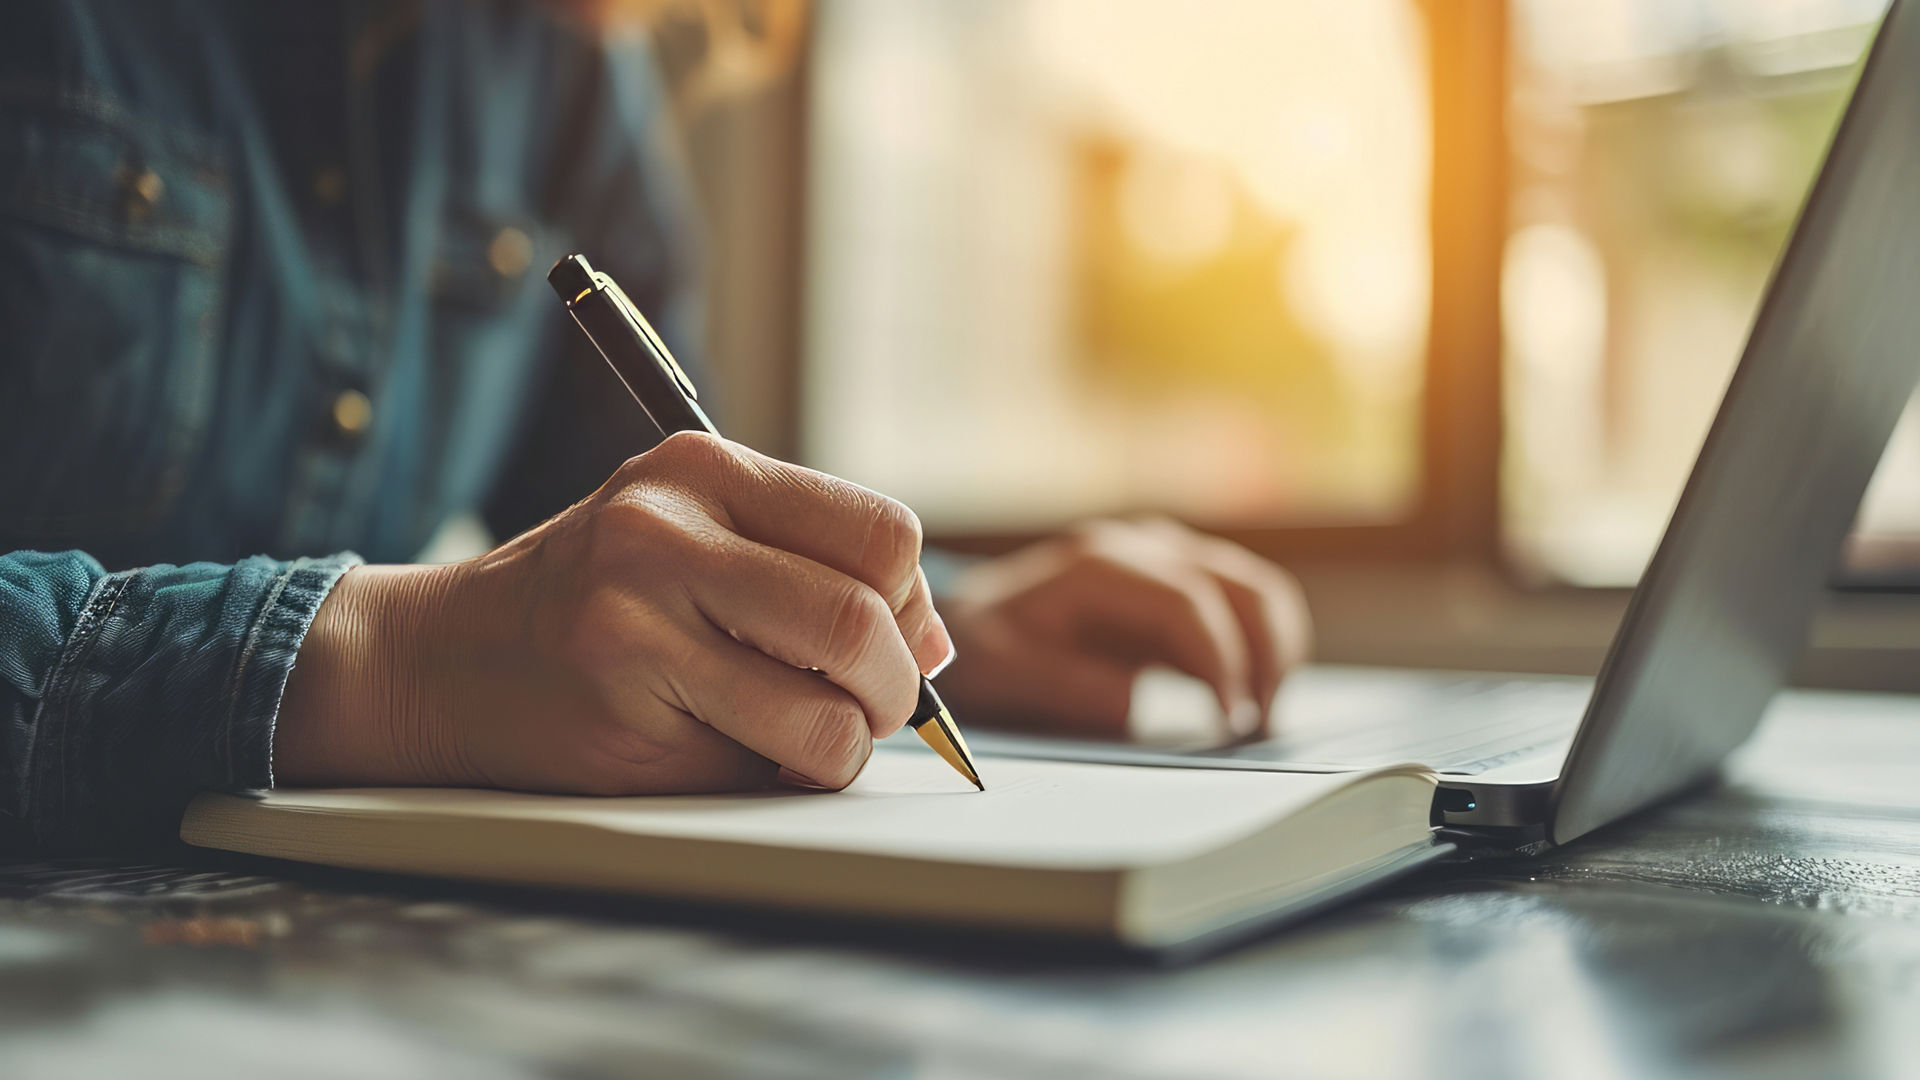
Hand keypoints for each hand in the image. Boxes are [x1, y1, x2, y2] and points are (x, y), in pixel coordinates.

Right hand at [275, 432, 952, 793]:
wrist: (436, 662)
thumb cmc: (587, 603)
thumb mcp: (691, 542)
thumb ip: (808, 568)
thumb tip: (938, 641)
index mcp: (701, 470)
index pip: (881, 532)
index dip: (912, 602)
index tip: (893, 640)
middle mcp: (668, 530)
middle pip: (865, 618)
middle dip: (896, 688)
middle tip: (873, 709)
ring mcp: (638, 618)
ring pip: (831, 706)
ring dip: (845, 745)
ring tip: (805, 738)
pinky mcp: (621, 705)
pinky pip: (768, 762)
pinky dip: (782, 776)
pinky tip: (732, 751)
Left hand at [935, 518, 1310, 739]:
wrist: (972, 624)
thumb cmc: (985, 649)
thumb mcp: (1002, 672)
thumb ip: (1062, 686)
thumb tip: (1133, 703)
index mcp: (1099, 566)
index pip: (1185, 600)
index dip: (1218, 658)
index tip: (1229, 719)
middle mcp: (1142, 550)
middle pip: (1236, 584)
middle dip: (1264, 653)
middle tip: (1262, 725)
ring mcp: (1167, 564)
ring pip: (1252, 589)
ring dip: (1275, 649)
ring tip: (1266, 716)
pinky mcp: (1181, 590)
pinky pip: (1243, 607)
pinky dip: (1264, 648)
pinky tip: (1257, 698)